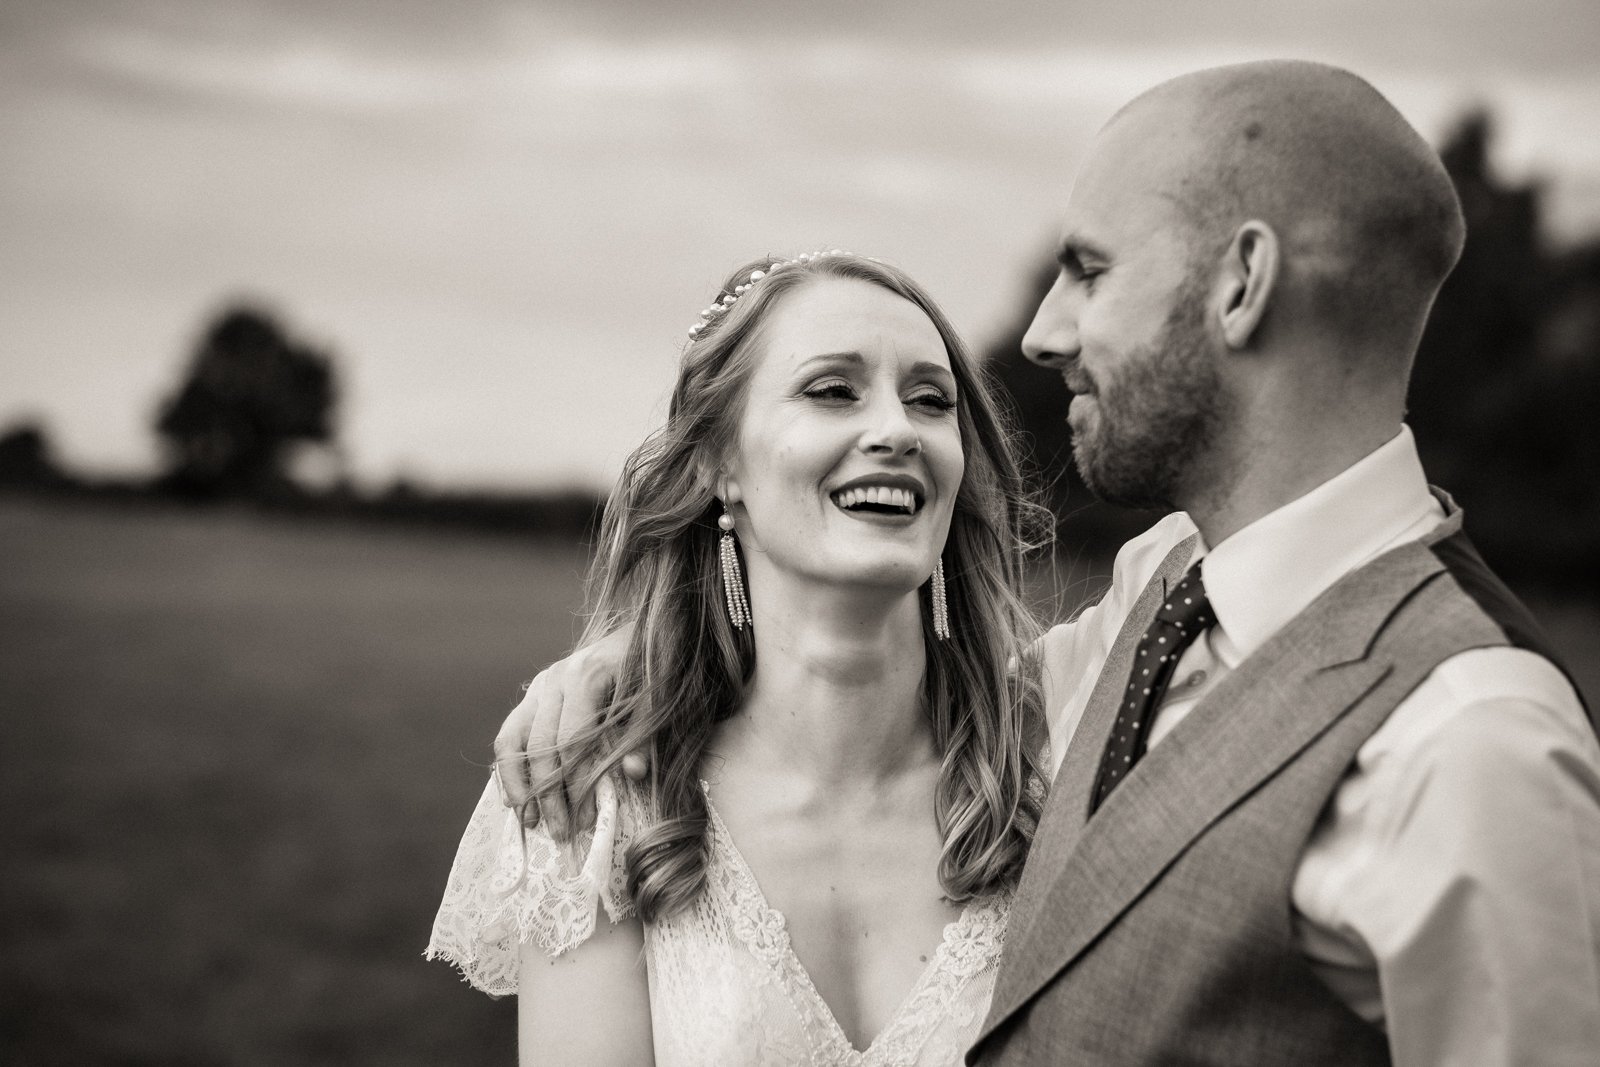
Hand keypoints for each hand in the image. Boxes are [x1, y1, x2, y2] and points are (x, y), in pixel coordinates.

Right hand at [492, 624, 645, 840]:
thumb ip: (646, 733)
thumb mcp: (662, 695)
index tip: (585, 821)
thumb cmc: (658, 663)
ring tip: (529, 819)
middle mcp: (555, 678)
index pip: (572, 742)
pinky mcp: (536, 693)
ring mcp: (541, 685)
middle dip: (548, 795)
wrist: (648, 627)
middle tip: (560, 833)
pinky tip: (517, 795)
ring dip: (518, 783)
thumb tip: (633, 774)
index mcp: (586, 676)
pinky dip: (510, 766)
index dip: (576, 784)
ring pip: (513, 738)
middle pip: (540, 746)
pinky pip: (511, 733)